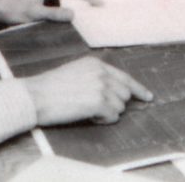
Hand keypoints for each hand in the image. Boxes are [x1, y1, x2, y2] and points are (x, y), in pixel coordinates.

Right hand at [24, 56, 152, 125]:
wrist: (36, 96)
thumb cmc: (50, 88)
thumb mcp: (75, 72)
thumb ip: (95, 76)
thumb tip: (114, 91)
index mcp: (96, 64)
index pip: (124, 77)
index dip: (138, 89)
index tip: (148, 97)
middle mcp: (101, 72)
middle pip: (125, 94)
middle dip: (114, 104)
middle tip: (95, 108)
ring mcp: (101, 86)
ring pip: (120, 107)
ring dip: (107, 113)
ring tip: (88, 110)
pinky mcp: (98, 102)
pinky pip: (113, 116)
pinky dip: (103, 120)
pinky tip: (89, 116)